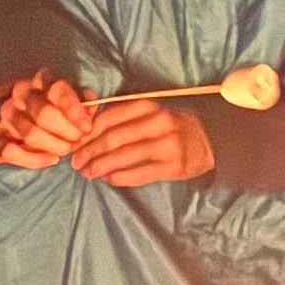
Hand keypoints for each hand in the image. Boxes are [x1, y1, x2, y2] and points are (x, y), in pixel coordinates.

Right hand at [0, 71, 94, 165]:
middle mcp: (21, 93)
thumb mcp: (73, 102)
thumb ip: (83, 103)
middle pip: (43, 114)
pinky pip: (11, 151)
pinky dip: (34, 159)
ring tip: (66, 149)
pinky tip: (51, 159)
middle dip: (65, 132)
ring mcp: (6, 113)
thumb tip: (91, 101)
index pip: (58, 91)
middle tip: (78, 141)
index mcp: (42, 80)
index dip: (74, 111)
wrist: (24, 117)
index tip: (87, 127)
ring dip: (53, 146)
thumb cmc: (57, 109)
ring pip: (29, 133)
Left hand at [70, 99, 213, 188]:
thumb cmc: (171, 125)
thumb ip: (120, 114)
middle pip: (112, 139)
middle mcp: (157, 123)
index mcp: (147, 106)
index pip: (107, 118)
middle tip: (75, 163)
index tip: (73, 143)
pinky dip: (118, 178)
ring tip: (86, 173)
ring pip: (122, 157)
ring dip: (99, 167)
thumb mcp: (149, 112)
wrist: (210, 140)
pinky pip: (137, 174)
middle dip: (88, 153)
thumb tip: (85, 122)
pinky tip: (107, 179)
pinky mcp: (172, 167)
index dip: (86, 133)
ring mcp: (166, 145)